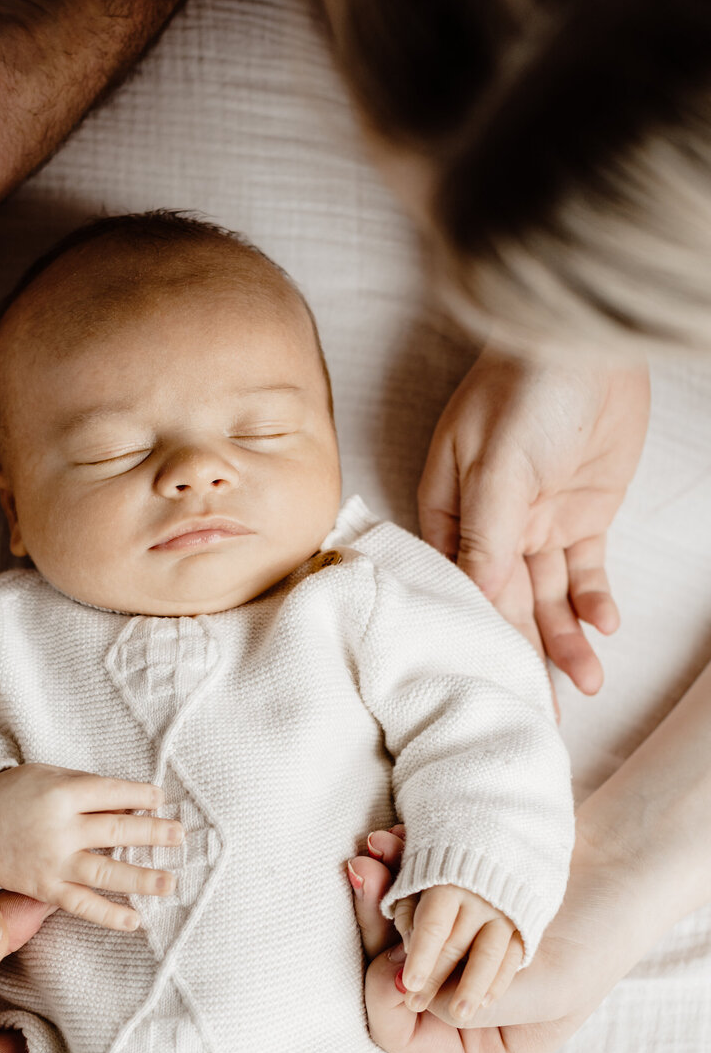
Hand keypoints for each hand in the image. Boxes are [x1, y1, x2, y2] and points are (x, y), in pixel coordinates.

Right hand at [0, 765, 182, 930]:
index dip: (140, 796)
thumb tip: (130, 808)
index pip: (113, 793)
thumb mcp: (47, 777)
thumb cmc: (11, 795)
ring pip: (106, 871)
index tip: (161, 799)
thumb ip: (86, 792)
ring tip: (170, 882)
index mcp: (62, 791)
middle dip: (153, 833)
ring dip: (142, 878)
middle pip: (117, 830)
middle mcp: (60, 827)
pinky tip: (135, 920)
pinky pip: (81, 904)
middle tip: (179, 836)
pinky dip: (109, 914)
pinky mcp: (43, 887)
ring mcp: (52, 860)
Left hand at [349, 829, 607, 1052]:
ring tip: (375, 851)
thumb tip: (403, 988)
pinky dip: (398, 872)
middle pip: (383, 982)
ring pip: (387, 937)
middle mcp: (451, 1017)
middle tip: (365, 874)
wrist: (620, 873)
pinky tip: (392, 843)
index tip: (396, 953)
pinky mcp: (444, 922)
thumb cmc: (599, 938)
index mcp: (478, 1052)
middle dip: (370, 926)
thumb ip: (478, 1000)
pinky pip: (405, 904)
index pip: (401, 1038)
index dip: (385, 995)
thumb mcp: (548, 989)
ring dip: (377, 891)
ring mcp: (445, 967)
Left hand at [391, 883, 521, 1021]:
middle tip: (415, 1004)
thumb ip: (408, 917)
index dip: (421, 956)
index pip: (433, 925)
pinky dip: (498, 981)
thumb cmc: (443, 882)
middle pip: (456, 943)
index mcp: (447, 885)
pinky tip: (484, 1003)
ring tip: (459, 1013)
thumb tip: (404, 954)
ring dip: (472, 986)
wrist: (505, 866)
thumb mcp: (417, 887)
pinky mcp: (525, 926)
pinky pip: (513, 957)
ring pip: (489, 954)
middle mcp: (479, 898)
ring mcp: (505, 912)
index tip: (409, 984)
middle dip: (435, 976)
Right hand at [418, 348, 649, 694]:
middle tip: (542, 712)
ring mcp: (536, 523)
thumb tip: (474, 602)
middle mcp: (490, 527)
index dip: (474, 636)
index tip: (487, 684)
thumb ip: (484, 539)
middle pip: (504, 604)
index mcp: (448, 514)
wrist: (588, 340)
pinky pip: (585, 572)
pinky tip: (604, 629)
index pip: (458, 589)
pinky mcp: (581, 517)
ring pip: (548, 598)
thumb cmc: (522, 389)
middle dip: (523, 655)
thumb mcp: (495, 468)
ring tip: (587, 683)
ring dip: (566, 640)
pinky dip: (594, 602)